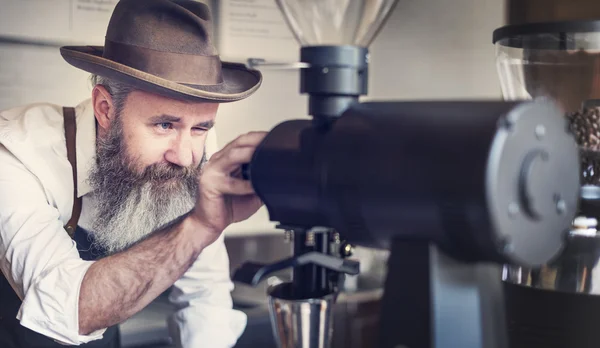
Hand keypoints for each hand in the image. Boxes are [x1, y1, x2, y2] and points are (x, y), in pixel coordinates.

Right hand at [191, 131, 265, 245]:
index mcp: (227, 158)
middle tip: (273, 144)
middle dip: (257, 141)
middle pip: (238, 143)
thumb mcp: (252, 191)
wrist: (210, 223)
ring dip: (250, 155)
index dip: (259, 137)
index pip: (244, 140)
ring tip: (265, 157)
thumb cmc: (230, 206)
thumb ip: (262, 180)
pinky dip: (245, 185)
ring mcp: (212, 171)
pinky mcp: (209, 184)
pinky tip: (255, 187)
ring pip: (232, 156)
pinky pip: (230, 183)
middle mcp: (218, 160)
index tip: (275, 139)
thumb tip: (282, 176)